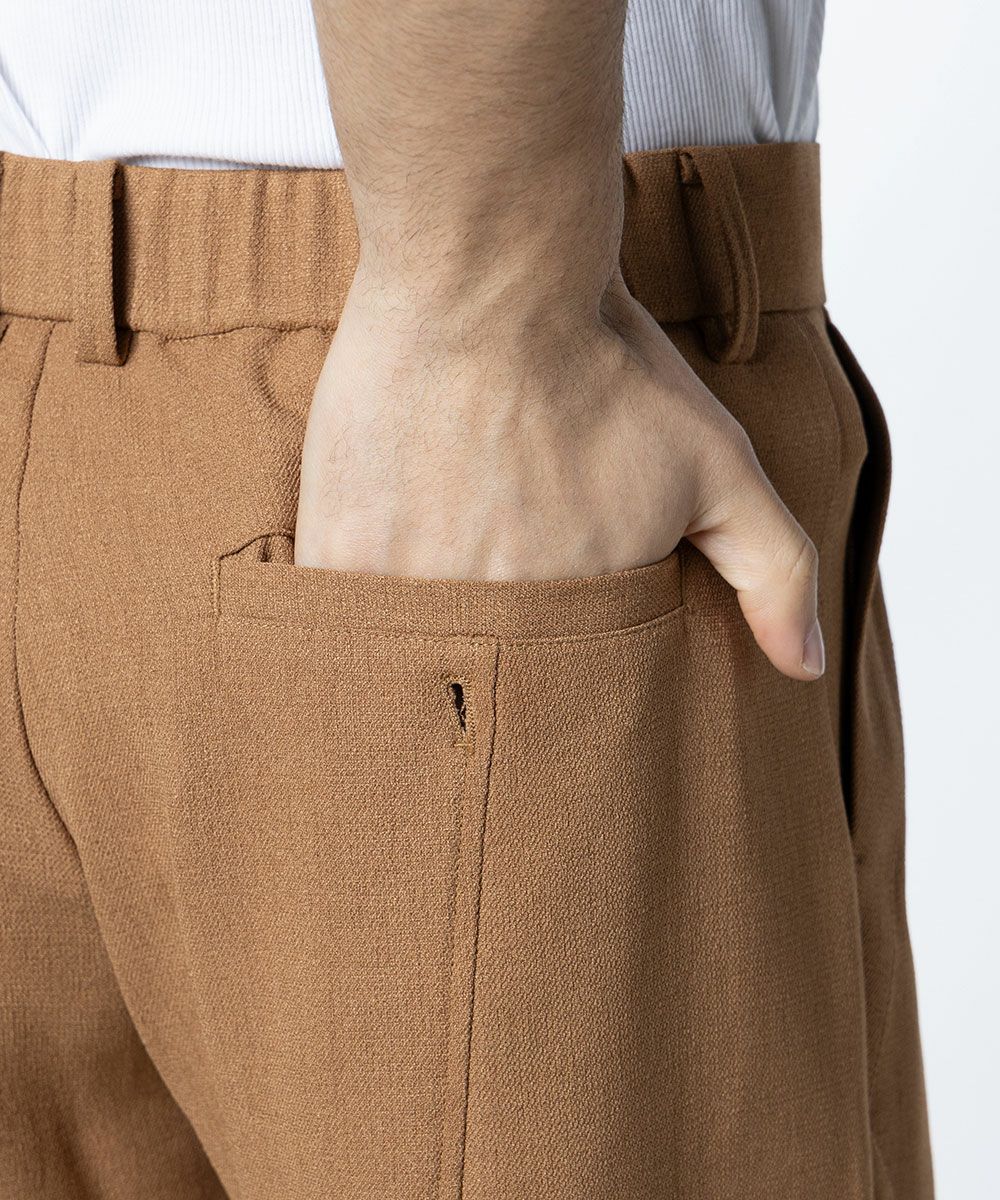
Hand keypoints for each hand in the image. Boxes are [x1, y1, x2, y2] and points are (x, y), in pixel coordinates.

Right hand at [295, 271, 823, 680]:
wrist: (488, 277)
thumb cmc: (603, 365)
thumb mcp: (720, 466)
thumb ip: (774, 572)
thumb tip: (802, 670)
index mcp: (571, 623)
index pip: (560, 699)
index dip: (554, 669)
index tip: (543, 625)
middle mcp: (484, 624)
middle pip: (481, 683)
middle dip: (489, 653)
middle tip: (484, 585)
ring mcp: (402, 594)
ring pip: (410, 657)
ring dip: (420, 639)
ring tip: (434, 577)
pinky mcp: (336, 554)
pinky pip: (342, 622)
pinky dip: (361, 612)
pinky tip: (381, 571)